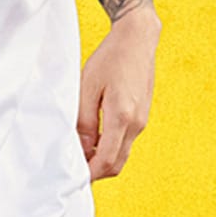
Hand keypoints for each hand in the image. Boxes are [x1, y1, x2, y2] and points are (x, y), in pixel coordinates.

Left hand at [77, 7, 160, 180]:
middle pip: (117, 164)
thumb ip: (85, 121)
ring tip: (80, 154)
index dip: (90, 173)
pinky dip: (110, 148)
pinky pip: (126, 141)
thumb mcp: (87, 87)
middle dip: (96, 172)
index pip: (107, 160)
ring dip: (103, 160)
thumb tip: (83, 148)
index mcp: (122, 117)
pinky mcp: (142, 116)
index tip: (74, 177)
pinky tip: (94, 140)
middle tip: (74, 170)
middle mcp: (136, 123)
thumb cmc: (110, 58)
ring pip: (122, 154)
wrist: (137, 39)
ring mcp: (142, 121)